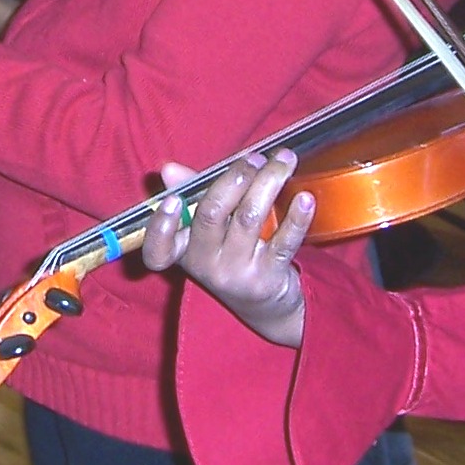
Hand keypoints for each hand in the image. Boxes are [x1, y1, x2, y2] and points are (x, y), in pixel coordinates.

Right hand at [141, 150, 312, 348]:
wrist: (265, 305)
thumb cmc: (233, 254)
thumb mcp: (208, 231)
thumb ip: (193, 195)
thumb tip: (169, 169)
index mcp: (184, 251)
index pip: (158, 249)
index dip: (160, 226)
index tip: (173, 200)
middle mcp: (206, 264)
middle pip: (211, 215)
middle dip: (235, 178)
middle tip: (255, 158)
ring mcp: (238, 272)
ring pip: (249, 218)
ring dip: (268, 182)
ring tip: (284, 160)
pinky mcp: (269, 277)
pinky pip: (284, 242)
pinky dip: (297, 217)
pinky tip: (306, 197)